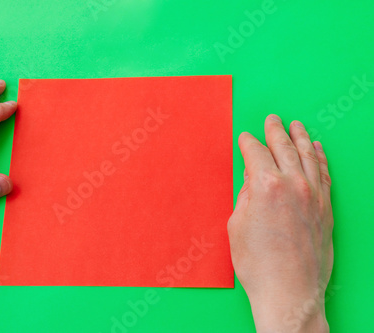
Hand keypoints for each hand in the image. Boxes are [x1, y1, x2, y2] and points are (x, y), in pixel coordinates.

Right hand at [228, 115, 332, 331]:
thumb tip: (252, 179)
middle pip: (283, 147)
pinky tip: (317, 149)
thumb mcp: (236, 224)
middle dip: (275, 130)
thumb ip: (245, 195)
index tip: (245, 138)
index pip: (256, 152)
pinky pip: (324, 173)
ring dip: (301, 137)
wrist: (289, 291)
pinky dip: (320, 158)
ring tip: (296, 124)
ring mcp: (313, 195)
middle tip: (272, 119)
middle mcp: (293, 184)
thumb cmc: (258, 263)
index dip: (248, 142)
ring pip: (308, 155)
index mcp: (265, 185)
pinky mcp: (326, 208)